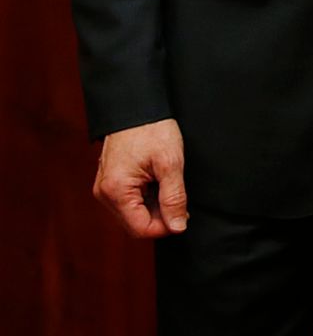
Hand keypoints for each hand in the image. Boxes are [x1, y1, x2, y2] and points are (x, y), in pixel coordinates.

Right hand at [92, 118, 188, 237]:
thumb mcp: (170, 163)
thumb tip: (177, 227)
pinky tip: (159, 181)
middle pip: (136, 224)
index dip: (166, 226)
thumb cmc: (152, 130)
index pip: (141, 229)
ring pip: (134, 213)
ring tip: (169, 183)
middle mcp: (104, 194)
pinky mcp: (111, 183)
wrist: (136, 106)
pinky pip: (130, 201)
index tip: (184, 215)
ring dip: (155, 207)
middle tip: (180, 199)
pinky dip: (148, 197)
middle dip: (161, 217)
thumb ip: (174, 198)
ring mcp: (105, 188)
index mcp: (116, 191)